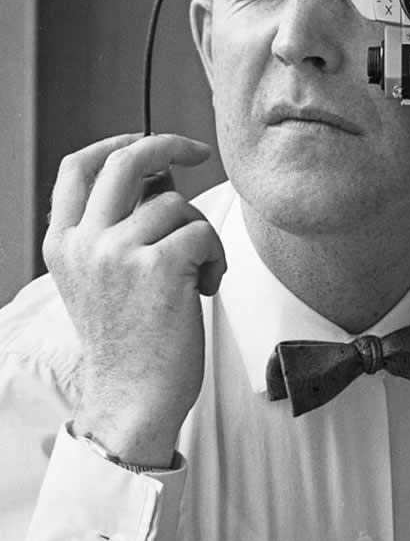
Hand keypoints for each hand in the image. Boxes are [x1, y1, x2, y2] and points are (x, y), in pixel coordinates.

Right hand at [42, 133, 226, 464]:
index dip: (116, 142)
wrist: (132, 399)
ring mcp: (118, 252)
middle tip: (197, 151)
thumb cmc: (129, 342)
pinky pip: (202, 232)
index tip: (147, 141)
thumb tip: (160, 174)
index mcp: (64, 243)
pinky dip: (216, 257)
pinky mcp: (158, 267)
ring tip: (196, 274)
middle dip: (169, 144)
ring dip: (200, 234)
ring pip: (177, 204)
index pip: (77, 167)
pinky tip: (205, 287)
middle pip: (126, 160)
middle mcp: (85, 242)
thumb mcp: (102, 279)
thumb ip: (119, 227)